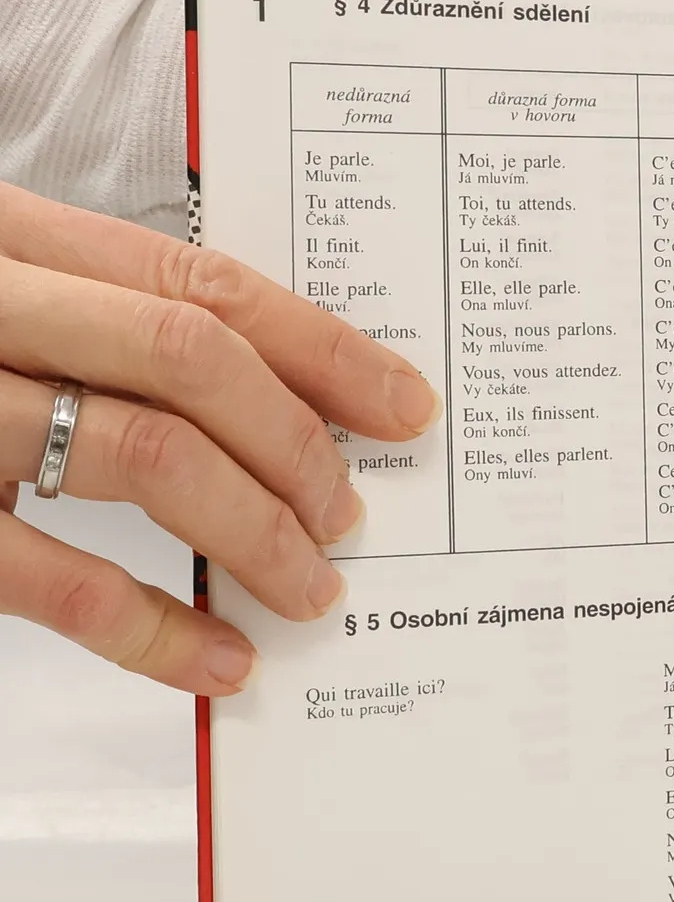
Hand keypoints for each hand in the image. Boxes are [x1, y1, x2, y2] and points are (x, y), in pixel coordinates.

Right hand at [0, 183, 439, 695]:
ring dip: (254, 530)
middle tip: (351, 513)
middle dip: (297, 442)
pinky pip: (51, 578)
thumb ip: (86, 312)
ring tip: (311, 586)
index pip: (197, 280)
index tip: (405, 406)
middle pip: (186, 358)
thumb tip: (266, 390)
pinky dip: (155, 629)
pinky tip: (219, 664)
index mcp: (0, 237)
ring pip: (142, 453)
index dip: (320, 346)